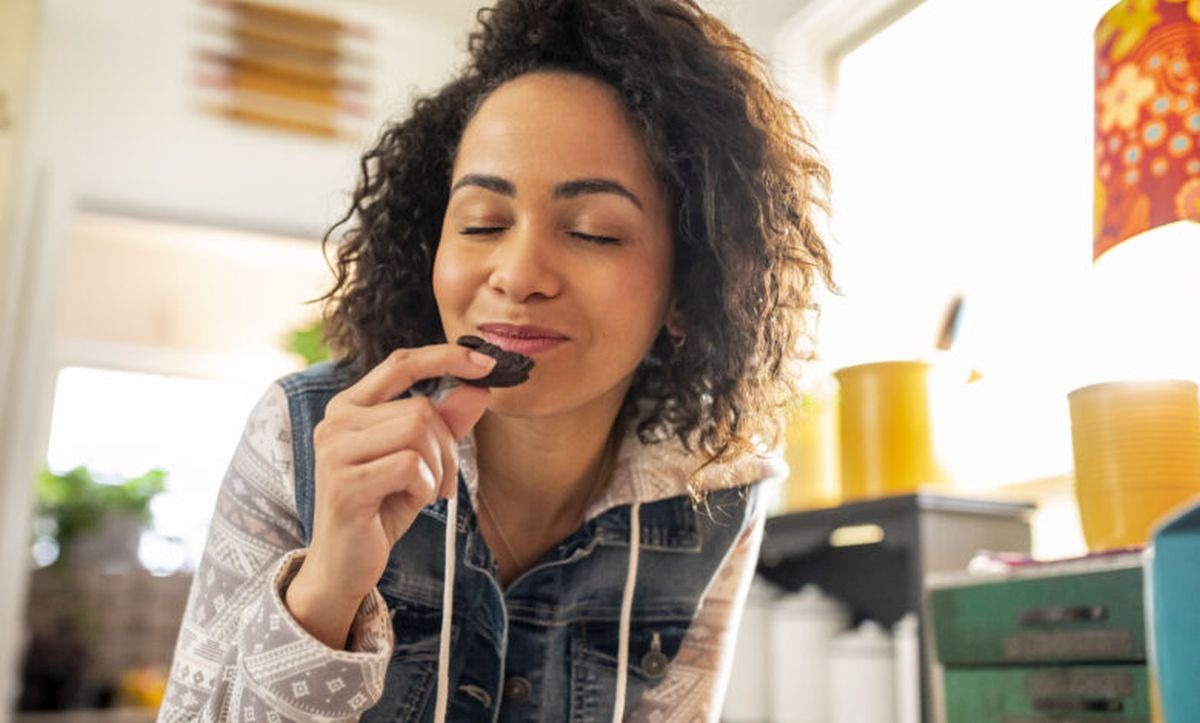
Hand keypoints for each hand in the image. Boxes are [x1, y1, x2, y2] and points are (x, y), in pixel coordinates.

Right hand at [284, 344, 493, 647]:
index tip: (487, 362)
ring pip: (419, 431)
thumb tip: (478, 388)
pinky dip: (426, 487)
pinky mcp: (344, 482)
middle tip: (442, 482)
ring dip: (438, 468)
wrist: (345, 566)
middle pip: (421, 409)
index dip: (446, 357)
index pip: (400, 363)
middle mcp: (335, 422)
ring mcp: (335, 451)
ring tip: (426, 492)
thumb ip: (446, 424)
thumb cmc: (380, 509)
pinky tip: (411, 504)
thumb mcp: (420, 461)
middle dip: (447, 448)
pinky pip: (411, 466)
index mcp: (350, 407)